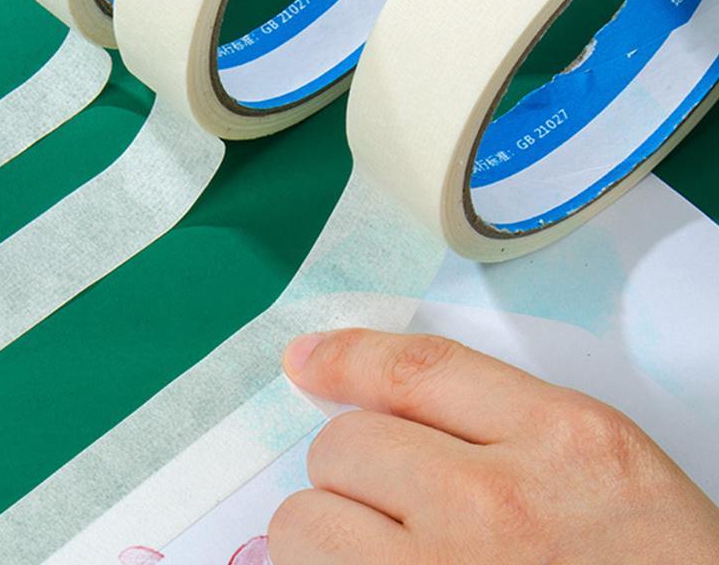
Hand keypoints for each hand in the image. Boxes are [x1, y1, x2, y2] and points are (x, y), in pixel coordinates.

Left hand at [269, 329, 718, 563]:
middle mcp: (496, 507)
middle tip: (392, 502)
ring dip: (329, 533)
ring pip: (307, 523)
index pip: (415, 370)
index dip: (345, 357)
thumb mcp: (597, 463)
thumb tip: (374, 399)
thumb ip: (498, 417)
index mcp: (560, 442)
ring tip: (381, 553)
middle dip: (353, 468)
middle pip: (344, 444)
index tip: (304, 361)